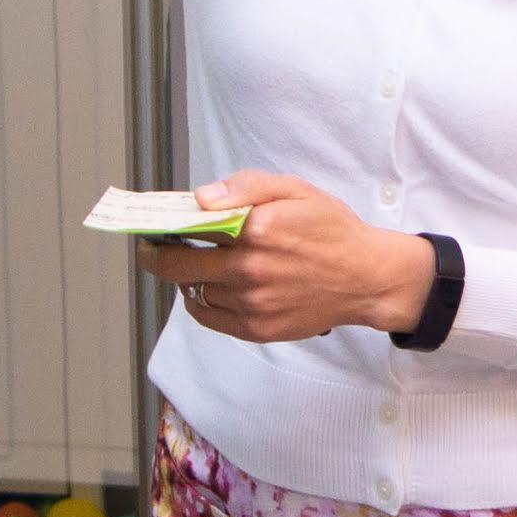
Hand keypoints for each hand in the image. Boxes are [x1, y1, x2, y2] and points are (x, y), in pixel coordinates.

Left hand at [129, 172, 436, 344]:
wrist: (367, 278)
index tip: (149, 227)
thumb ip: (245, 186)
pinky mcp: (257, 329)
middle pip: (177, 267)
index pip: (189, 228)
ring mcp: (253, 303)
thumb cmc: (331, 230)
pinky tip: (207, 288)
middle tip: (151, 250)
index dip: (163, 228)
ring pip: (193, 291)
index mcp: (258, 229)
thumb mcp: (294, 190)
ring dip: (187, 278)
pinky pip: (209, 316)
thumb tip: (201, 198)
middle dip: (157, 256)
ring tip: (195, 265)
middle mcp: (251, 269)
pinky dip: (200, 302)